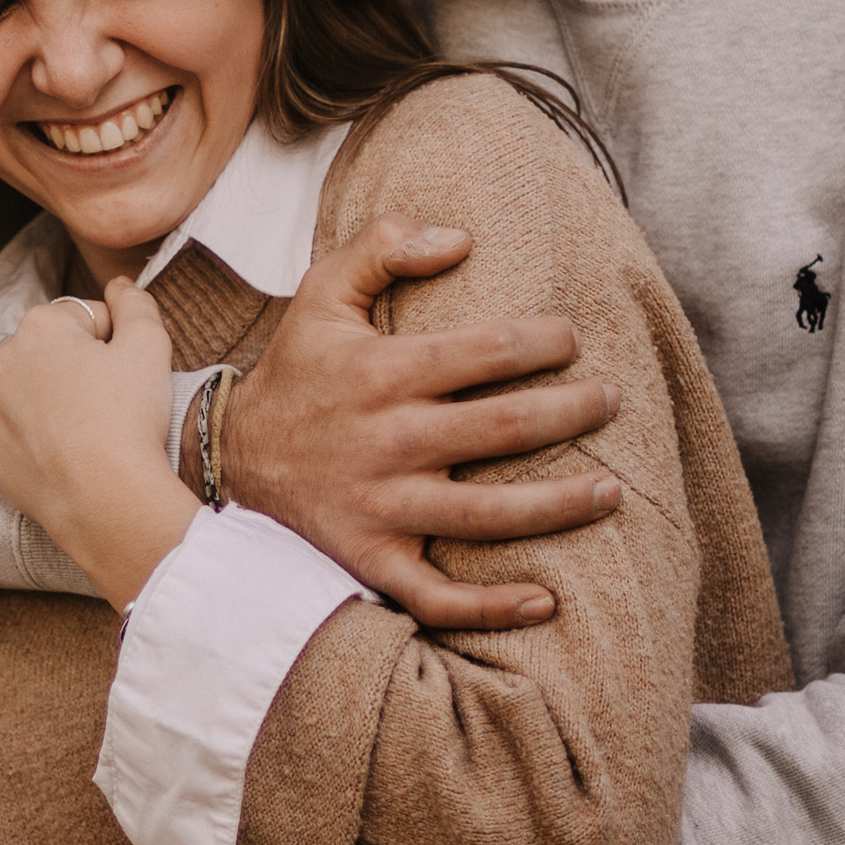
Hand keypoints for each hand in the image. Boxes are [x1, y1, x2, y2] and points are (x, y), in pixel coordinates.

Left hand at [0, 280, 198, 610]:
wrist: (107, 499)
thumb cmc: (129, 422)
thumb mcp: (150, 347)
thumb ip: (136, 303)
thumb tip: (120, 284)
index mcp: (44, 324)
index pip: (87, 319)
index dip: (114, 343)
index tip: (125, 375)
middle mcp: (5, 353)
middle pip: (49, 343)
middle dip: (74, 360)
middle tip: (104, 398)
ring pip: (12, 367)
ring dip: (33, 373)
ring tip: (65, 405)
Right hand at [216, 219, 621, 631]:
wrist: (232, 456)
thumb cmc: (295, 371)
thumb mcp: (320, 291)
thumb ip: (383, 246)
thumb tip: (460, 237)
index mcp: (384, 373)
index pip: (488, 351)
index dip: (545, 341)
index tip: (573, 338)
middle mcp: (390, 441)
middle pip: (506, 428)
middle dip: (574, 412)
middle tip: (613, 400)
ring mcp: (384, 508)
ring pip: (490, 515)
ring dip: (561, 505)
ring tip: (612, 490)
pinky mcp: (374, 561)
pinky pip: (438, 596)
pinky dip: (491, 607)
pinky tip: (544, 602)